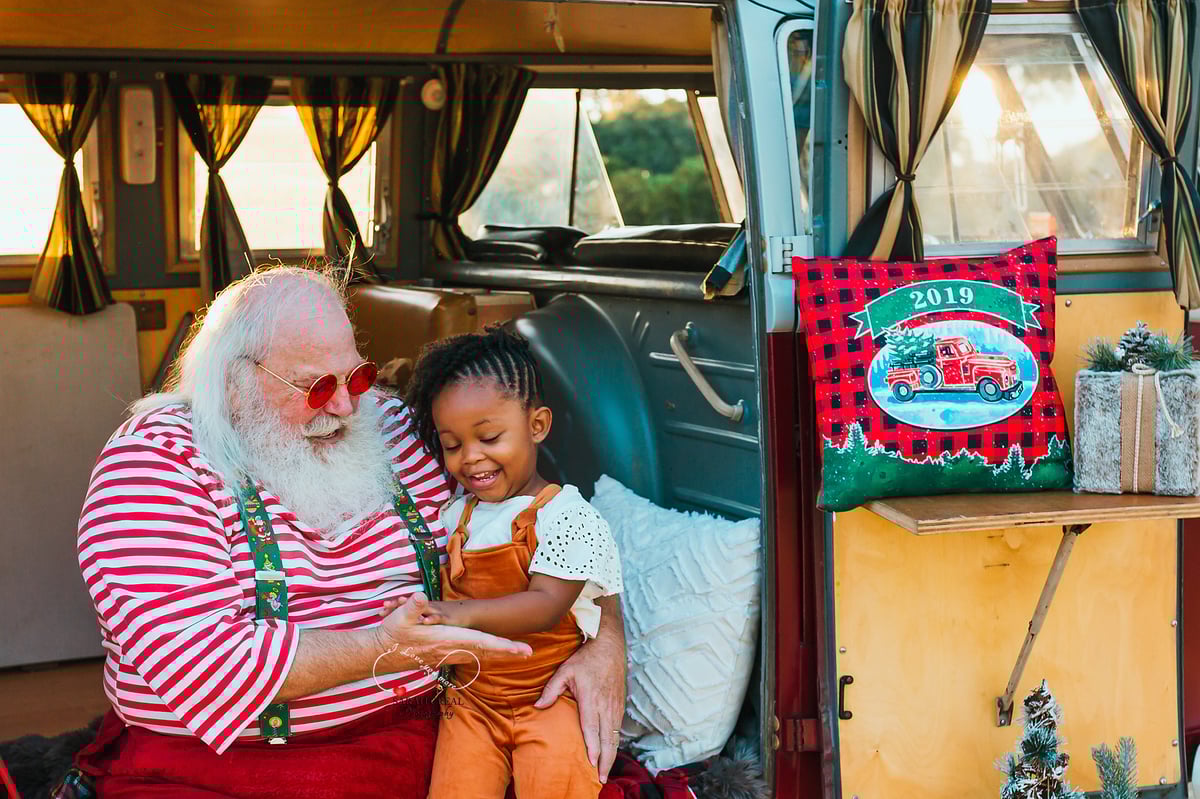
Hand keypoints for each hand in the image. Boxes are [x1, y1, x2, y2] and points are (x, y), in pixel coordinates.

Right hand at [375, 592, 528, 668]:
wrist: (379, 654)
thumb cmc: (391, 634)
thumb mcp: (400, 617)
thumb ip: (412, 607)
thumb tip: (420, 597)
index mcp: (448, 640)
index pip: (483, 643)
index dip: (504, 646)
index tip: (523, 650)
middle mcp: (452, 651)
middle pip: (486, 652)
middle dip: (507, 652)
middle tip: (529, 652)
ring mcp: (447, 657)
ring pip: (479, 656)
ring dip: (497, 654)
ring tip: (515, 653)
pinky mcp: (442, 658)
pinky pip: (469, 658)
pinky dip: (483, 655)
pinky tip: (488, 654)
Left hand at [380, 597, 450, 625]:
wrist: (469, 613)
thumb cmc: (448, 616)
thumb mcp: (432, 617)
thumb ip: (420, 621)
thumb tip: (405, 629)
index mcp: (423, 608)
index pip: (407, 605)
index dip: (394, 607)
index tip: (381, 611)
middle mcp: (428, 607)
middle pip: (411, 604)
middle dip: (398, 605)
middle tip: (384, 605)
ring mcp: (438, 612)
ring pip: (423, 608)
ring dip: (412, 608)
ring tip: (401, 605)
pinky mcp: (448, 618)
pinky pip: (439, 618)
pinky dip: (432, 619)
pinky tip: (425, 622)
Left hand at [534, 628, 625, 783]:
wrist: (609, 645)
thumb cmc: (585, 658)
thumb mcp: (564, 670)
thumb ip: (551, 690)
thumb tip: (537, 706)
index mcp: (590, 699)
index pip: (592, 729)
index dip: (593, 748)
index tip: (591, 764)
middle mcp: (605, 706)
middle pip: (608, 739)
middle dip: (605, 761)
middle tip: (601, 779)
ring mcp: (615, 706)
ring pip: (615, 737)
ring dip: (612, 756)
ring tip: (605, 773)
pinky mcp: (620, 705)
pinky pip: (618, 729)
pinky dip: (615, 744)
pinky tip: (611, 753)